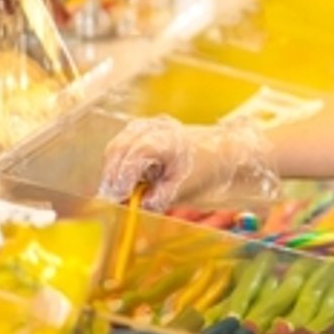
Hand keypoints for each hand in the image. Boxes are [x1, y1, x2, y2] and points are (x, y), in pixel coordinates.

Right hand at [97, 115, 277, 210]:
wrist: (222, 151)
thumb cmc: (206, 170)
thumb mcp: (182, 190)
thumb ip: (157, 198)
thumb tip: (136, 206)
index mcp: (166, 140)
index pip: (134, 155)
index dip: (121, 178)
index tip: (118, 198)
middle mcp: (153, 127)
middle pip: (118, 148)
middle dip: (112, 176)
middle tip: (113, 200)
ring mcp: (146, 126)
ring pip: (116, 147)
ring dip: (113, 171)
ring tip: (119, 193)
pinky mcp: (141, 131)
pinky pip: (121, 147)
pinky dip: (119, 165)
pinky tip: (126, 181)